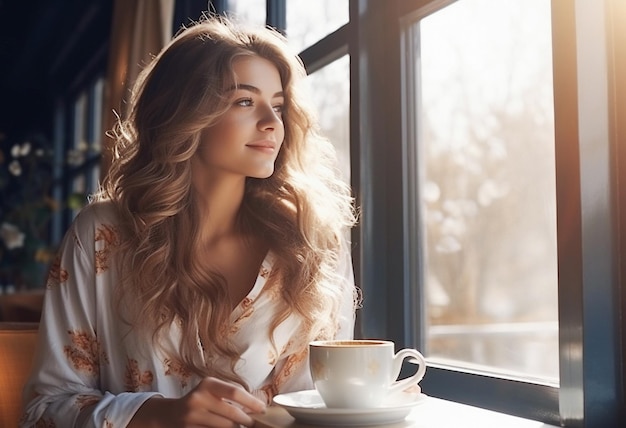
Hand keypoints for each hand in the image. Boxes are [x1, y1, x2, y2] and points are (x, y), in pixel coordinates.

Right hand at [128, 377, 265, 426]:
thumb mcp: (212, 390)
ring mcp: (191, 418)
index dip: (252, 402)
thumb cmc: (200, 400)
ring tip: (239, 426)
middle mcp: (198, 399)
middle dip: (247, 421)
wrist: (170, 414)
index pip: (235, 393)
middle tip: (254, 423)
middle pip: (232, 415)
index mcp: (207, 384)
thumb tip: (258, 407)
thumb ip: (231, 395)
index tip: (263, 409)